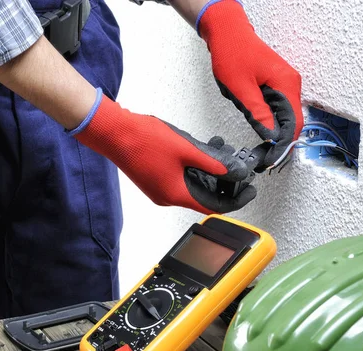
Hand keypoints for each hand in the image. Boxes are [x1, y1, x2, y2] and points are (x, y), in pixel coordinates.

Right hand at [70, 89, 256, 213]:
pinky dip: (195, 166)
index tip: (249, 190)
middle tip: (238, 165)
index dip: (235, 199)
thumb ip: (214, 162)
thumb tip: (235, 172)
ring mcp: (158, 187)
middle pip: (203, 195)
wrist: (113, 132)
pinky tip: (201, 149)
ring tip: (221, 151)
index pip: (213, 206)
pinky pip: (181, 177)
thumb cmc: (142, 140)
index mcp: (175, 194)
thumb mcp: (186, 149)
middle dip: (223, 180)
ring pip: (193, 183)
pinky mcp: (154, 177)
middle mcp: (166, 196)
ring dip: (209, 170)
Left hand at [197, 0, 302, 165]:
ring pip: (285, 117)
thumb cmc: (232, 55)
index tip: (271, 160)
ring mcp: (284, 84)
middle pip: (293, 122)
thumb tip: (270, 136)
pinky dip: (271, 123)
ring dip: (275, 133)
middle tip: (264, 160)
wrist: (228, 34)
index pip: (294, 124)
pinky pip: (278, 109)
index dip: (284, 145)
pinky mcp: (276, 85)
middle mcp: (290, 84)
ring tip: (262, 151)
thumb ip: (257, 113)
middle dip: (280, 143)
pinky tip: (261, 132)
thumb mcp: (241, 89)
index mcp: (286, 84)